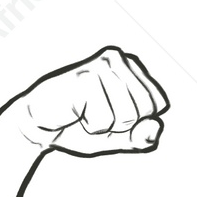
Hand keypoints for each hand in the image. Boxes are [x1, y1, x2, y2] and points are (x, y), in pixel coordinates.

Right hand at [6, 45, 169, 155]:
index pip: (159, 103)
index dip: (138, 121)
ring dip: (104, 126)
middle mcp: (119, 58)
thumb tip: (156, 126)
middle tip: (95, 115)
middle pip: (147, 109)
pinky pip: (105, 121)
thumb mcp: (119, 138)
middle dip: (122, 125)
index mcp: (132, 67)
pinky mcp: (85, 76)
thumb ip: (143, 137)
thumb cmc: (79, 127)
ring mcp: (102, 65)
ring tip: (84, 113)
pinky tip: (74, 112)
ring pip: (128, 116)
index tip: (112, 114)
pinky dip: (90, 126)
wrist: (37, 126)